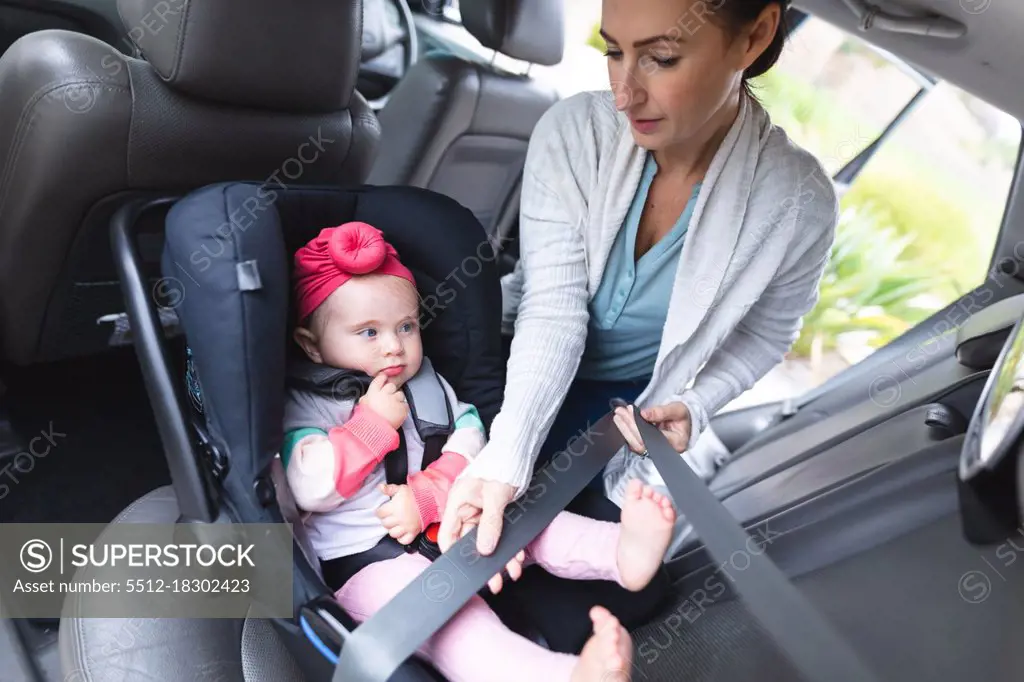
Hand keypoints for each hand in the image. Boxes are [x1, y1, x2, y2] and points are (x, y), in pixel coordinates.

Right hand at [359, 373, 407, 428]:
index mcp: (373, 392)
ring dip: (397, 400)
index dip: (383, 378)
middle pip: (391, 385)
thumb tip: (369, 395)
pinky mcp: (403, 408)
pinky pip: (405, 405)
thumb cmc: (366, 420)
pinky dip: (402, 409)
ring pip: (400, 394)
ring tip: (392, 409)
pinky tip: (396, 414)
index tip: (384, 379)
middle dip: (391, 391)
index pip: (380, 378)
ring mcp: (395, 400)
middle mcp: (385, 394)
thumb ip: (367, 397)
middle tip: (388, 400)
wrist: (374, 432)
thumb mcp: (362, 405)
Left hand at [376, 483, 422, 543]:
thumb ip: (389, 489)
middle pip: (385, 524)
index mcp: (394, 508)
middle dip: (386, 520)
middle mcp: (399, 518)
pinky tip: (402, 532)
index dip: (380, 511)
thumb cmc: (416, 494)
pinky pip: (404, 540)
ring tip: (395, 524)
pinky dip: (401, 538)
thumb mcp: (401, 488)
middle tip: (390, 516)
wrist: (431, 500)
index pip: (380, 513)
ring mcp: (406, 526)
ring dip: (392, 529)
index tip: (382, 510)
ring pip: (392, 533)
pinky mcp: (413, 532)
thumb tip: (380, 487)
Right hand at [438, 475, 523, 593]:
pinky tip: (518, 558)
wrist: (518, 453)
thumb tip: (484, 549)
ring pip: (489, 542)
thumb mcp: (494, 496)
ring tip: (511, 572)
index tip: (464, 571)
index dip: (453, 554)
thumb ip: (490, 523)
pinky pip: (501, 536)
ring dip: (500, 559)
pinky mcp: (497, 515)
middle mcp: (468, 511)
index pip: (448, 535)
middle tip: (493, 582)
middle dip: (484, 563)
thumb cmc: (501, 465)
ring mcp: (483, 514)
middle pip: (471, 543)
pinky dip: (510, 547)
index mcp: (458, 503)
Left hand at [613, 402, 691, 454]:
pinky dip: (626, 431)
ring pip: (636, 445)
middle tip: (620, 413)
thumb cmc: (682, 417)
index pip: (653, 439)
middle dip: (628, 427)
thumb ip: (661, 412)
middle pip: (641, 443)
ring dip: (625, 429)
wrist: (683, 422)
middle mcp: (665, 451)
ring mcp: (655, 452)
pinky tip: (622, 420)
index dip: (639, 428)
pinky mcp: (648, 448)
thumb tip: (644, 414)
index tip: (630, 414)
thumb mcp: (677, 410)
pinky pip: (634, 443)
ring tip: (618, 415)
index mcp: (676, 442)